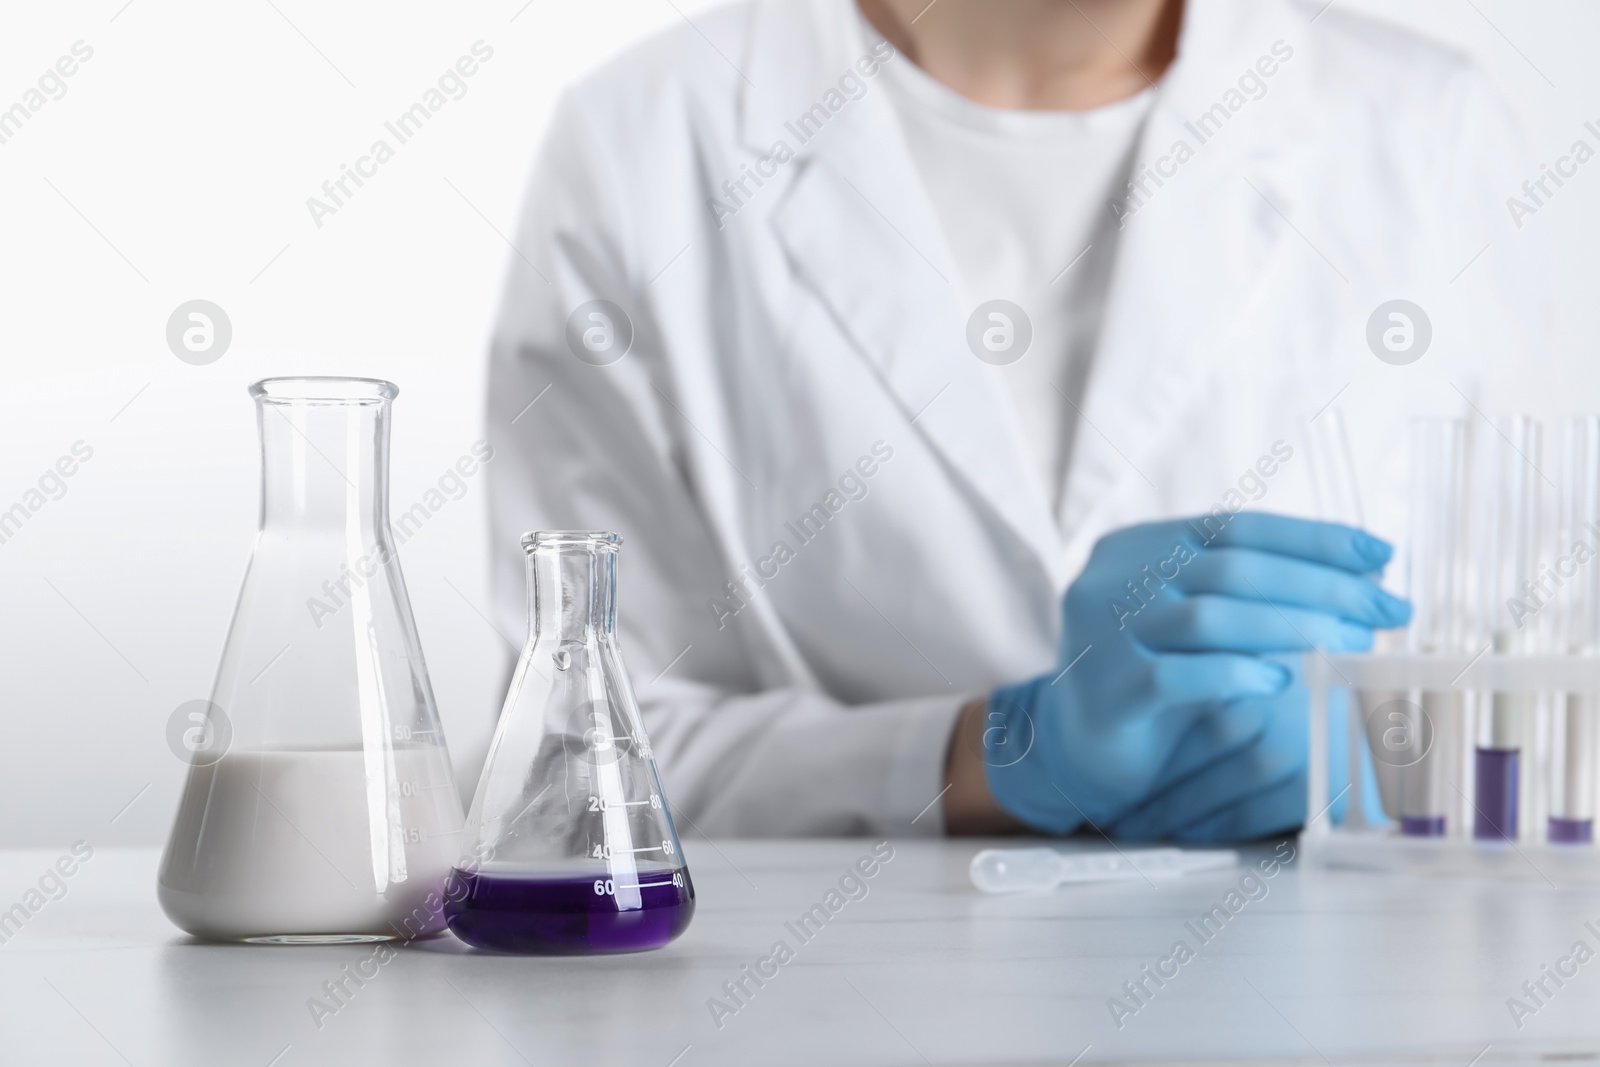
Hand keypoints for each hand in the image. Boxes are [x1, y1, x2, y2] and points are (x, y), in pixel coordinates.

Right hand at [980, 513, 1408, 835]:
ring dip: (1294, 626)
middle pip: (1232, 568)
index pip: (1237, 527)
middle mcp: (1114, 579)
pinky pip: (1178, 676)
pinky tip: (1282, 682)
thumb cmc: (1152, 676)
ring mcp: (1104, 632)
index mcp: (1139, 546)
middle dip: (1322, 586)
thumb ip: (1247, 591)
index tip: (1379, 554)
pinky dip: (1237, 674)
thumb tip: (1358, 574)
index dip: (1313, 538)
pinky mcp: (1108, 688)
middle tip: (1388, 609)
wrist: (1074, 746)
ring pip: (1209, 617)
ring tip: (1355, 642)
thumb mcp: (1193, 618)